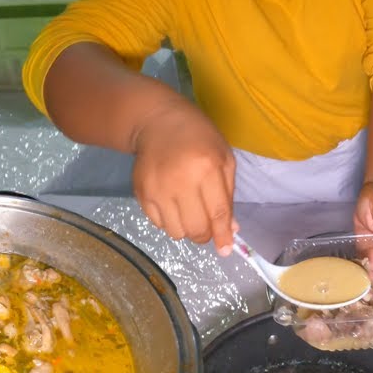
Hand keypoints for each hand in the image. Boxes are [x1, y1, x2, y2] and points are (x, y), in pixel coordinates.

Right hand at [130, 100, 235, 254]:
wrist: (158, 122)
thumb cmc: (200, 138)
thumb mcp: (224, 158)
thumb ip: (228, 195)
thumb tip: (230, 230)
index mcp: (207, 169)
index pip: (217, 213)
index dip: (222, 235)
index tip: (225, 250)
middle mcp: (181, 181)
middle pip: (195, 228)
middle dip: (205, 234)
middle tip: (207, 227)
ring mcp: (158, 189)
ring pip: (176, 232)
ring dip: (187, 229)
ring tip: (189, 210)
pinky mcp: (141, 193)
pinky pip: (158, 224)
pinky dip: (170, 222)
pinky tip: (173, 204)